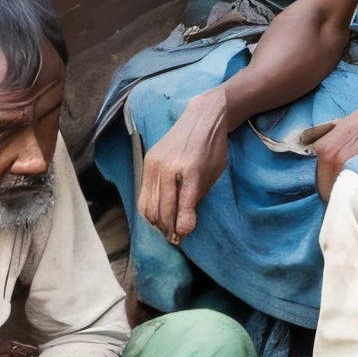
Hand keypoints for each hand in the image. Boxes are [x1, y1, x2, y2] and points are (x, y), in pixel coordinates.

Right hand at [138, 89, 231, 240]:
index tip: (184, 236)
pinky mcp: (147, 162)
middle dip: (168, 228)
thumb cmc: (212, 148)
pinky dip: (149, 209)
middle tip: (175, 239)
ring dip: (157, 222)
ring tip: (166, 229)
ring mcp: (155, 164)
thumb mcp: (213, 174)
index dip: (183, 227)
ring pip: (149, 205)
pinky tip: (158, 216)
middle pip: (162, 210)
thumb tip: (184, 224)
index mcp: (192, 170)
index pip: (184, 206)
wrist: (201, 117)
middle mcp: (169, 167)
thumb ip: (197, 197)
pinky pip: (143, 194)